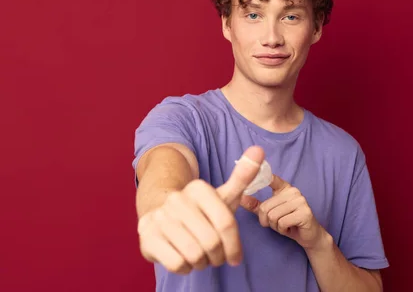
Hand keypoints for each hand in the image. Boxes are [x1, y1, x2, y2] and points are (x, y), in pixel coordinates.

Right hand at [137, 146, 264, 273]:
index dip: (234, 245)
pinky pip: (177, 263)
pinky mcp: (147, 237)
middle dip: (218, 256)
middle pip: (212, 242)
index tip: (235, 256)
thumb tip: (259, 149)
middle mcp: (177, 200)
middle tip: (215, 256)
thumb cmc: (200, 210)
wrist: (159, 216)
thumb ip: (243, 175)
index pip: (226, 223)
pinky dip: (185, 267)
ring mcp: (160, 218)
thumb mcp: (223, 195)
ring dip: (202, 263)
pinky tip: (183, 259)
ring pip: (195, 255)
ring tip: (200, 257)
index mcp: (199, 188)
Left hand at [240, 175, 325, 249]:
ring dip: (275, 226)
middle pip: (265, 206)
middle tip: (277, 223)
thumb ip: (256, 205)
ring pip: (273, 215)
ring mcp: (300, 201)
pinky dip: (282, 230)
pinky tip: (290, 229)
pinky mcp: (305, 213)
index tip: (253, 172)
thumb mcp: (270, 213)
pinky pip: (282, 222)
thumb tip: (240, 198)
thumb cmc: (288, 223)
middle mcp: (294, 191)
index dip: (262, 177)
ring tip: (284, 225)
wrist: (309, 236)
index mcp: (285, 188)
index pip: (271, 178)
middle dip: (267, 220)